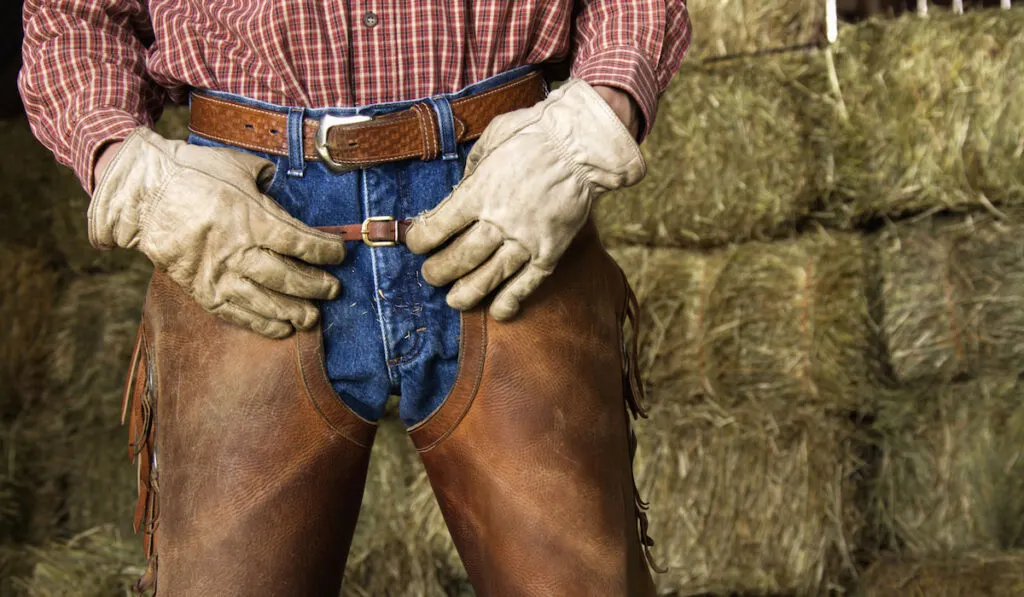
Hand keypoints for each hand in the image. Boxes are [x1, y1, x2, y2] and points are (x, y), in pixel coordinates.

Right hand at [90, 127, 346, 337]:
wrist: (142, 194)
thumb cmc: (192, 173)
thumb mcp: (237, 165)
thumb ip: (266, 180)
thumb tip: (281, 186)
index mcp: (251, 217)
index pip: (300, 242)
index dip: (325, 251)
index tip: (339, 254)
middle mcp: (238, 250)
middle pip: (288, 277)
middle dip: (317, 286)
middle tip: (333, 290)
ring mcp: (219, 274)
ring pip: (266, 302)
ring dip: (295, 312)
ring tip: (313, 317)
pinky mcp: (202, 290)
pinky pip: (238, 314)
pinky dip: (262, 324)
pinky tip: (282, 328)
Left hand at [406, 79, 645, 320]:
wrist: (582, 144)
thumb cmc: (535, 134)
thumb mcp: (492, 139)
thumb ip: (473, 167)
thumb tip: (462, 186)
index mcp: (478, 192)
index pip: (437, 227)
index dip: (420, 240)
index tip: (416, 244)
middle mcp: (498, 220)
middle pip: (459, 258)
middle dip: (438, 272)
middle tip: (431, 275)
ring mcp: (525, 239)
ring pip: (489, 277)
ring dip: (467, 293)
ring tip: (454, 300)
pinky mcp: (550, 251)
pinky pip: (528, 283)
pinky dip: (511, 300)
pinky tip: (498, 311)